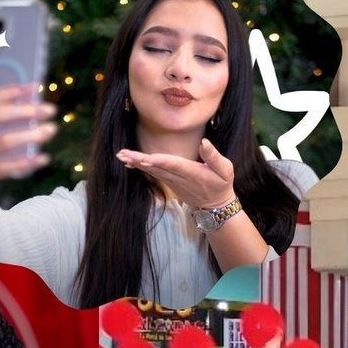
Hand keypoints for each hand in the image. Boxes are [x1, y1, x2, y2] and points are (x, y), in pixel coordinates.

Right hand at [0, 83, 55, 191]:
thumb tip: (19, 104)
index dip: (13, 91)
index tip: (35, 88)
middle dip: (26, 110)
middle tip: (49, 109)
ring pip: (3, 142)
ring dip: (30, 135)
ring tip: (50, 130)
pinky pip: (3, 167)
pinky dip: (25, 163)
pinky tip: (42, 158)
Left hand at [115, 138, 235, 209]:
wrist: (215, 205)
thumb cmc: (221, 184)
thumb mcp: (225, 170)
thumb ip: (214, 156)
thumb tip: (204, 142)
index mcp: (193, 173)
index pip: (175, 165)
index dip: (160, 161)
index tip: (146, 158)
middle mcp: (179, 177)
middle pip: (157, 167)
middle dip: (140, 161)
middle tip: (123, 154)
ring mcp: (172, 181)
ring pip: (152, 170)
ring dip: (136, 162)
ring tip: (121, 155)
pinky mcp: (169, 181)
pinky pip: (153, 173)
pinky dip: (141, 167)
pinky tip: (129, 161)